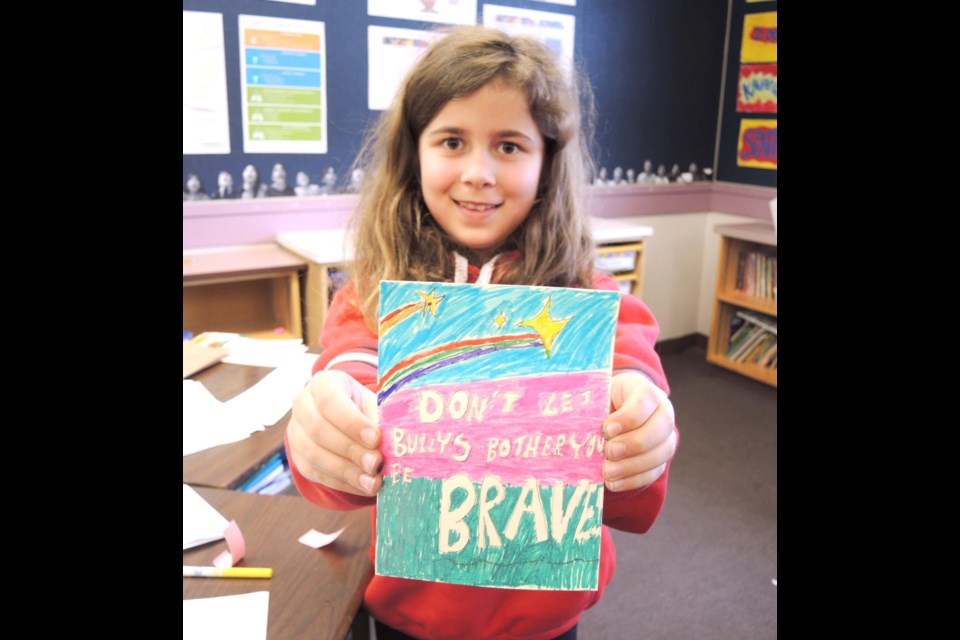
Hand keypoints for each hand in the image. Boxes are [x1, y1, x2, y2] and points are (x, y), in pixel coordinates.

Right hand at [287, 370, 382, 495]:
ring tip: (372, 482)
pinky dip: (342, 483)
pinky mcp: (298, 458)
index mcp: (322, 384)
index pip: (329, 401)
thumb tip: (394, 441)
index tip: (375, 438)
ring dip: (347, 472)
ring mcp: (295, 433)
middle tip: (376, 463)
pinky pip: (316, 473)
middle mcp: (302, 405)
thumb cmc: (363, 408)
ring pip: (314, 455)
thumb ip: (380, 418)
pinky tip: (362, 487)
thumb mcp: (372, 404)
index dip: (351, 422)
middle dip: (351, 450)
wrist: (344, 417)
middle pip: (319, 430)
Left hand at [602, 372, 676, 491]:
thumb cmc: (602, 402)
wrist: (613, 412)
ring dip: (633, 465)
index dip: (628, 417)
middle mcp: (663, 411)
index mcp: (645, 391)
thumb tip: (579, 429)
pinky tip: (614, 483)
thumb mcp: (597, 396)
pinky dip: (633, 480)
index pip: (646, 399)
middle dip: (633, 443)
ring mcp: (666, 436)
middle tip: (609, 451)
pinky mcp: (661, 459)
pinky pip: (654, 472)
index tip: (607, 429)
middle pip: (660, 427)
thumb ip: (593, 408)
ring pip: (662, 452)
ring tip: (608, 472)